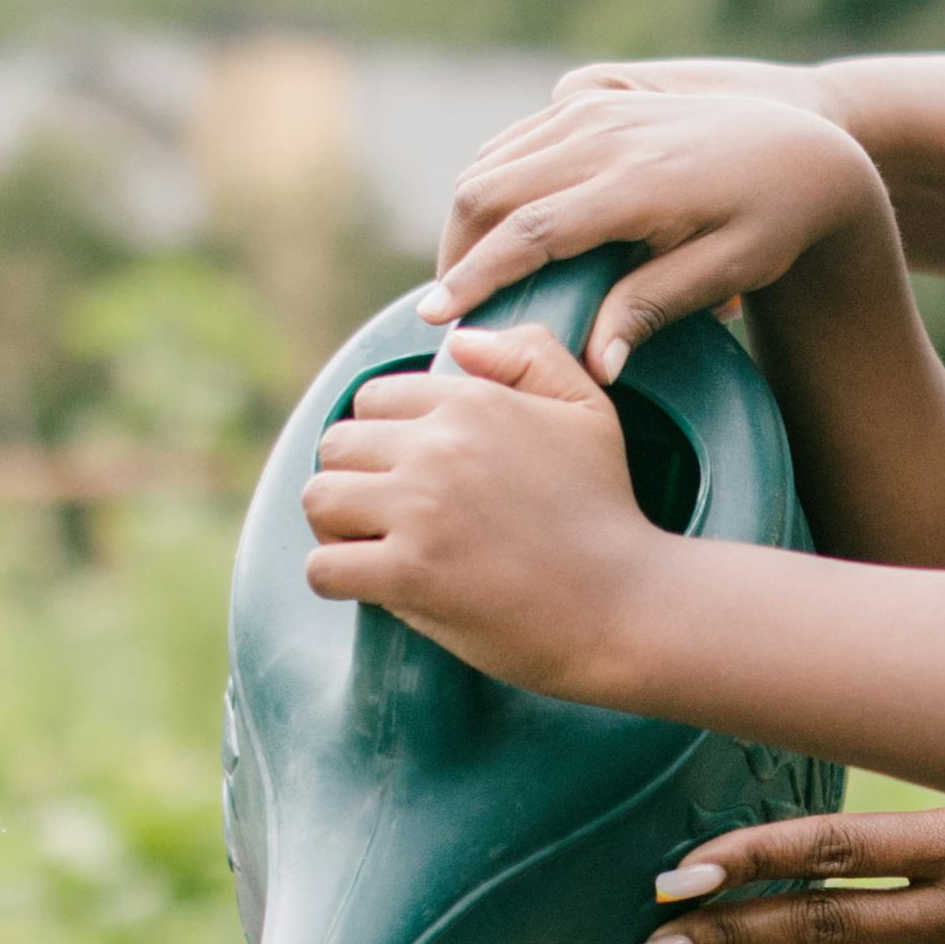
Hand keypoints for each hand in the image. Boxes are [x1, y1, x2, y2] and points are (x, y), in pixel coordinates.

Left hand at [299, 327, 662, 688]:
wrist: (625, 604)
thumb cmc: (605, 511)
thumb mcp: (587, 410)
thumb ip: (529, 355)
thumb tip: (456, 339)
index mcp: (473, 401)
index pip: (373, 398)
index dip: (382, 438)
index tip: (407, 473)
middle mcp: (439, 446)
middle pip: (336, 444)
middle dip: (354, 478)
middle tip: (387, 514)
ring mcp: (420, 510)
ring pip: (319, 498)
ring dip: (336, 526)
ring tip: (373, 545)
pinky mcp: (409, 573)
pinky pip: (324, 566)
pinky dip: (336, 577)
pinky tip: (372, 582)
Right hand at [428, 72, 897, 378]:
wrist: (806, 148)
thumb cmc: (774, 222)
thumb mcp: (727, 271)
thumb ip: (653, 309)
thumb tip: (593, 367)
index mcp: (637, 183)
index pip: (530, 231)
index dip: (477, 276)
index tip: (438, 319)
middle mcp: (607, 134)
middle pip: (490, 189)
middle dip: (456, 252)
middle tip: (450, 310)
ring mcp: (596, 109)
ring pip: (493, 162)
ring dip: (469, 220)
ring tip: (469, 279)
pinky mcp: (595, 99)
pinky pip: (516, 140)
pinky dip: (492, 184)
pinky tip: (499, 231)